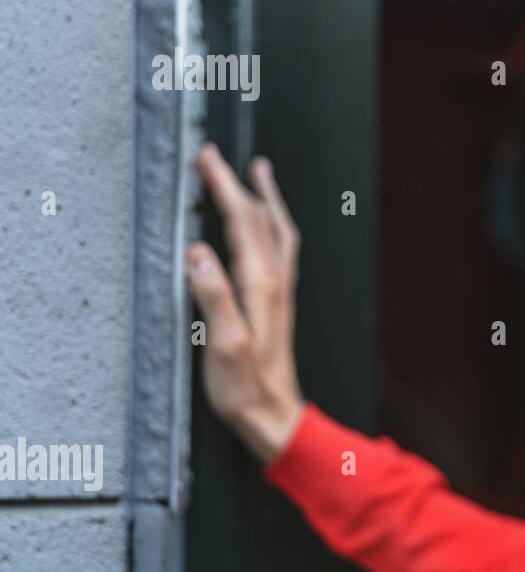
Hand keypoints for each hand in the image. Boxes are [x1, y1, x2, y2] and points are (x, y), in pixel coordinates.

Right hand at [186, 142, 304, 463]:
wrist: (275, 415)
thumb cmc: (245, 386)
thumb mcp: (223, 344)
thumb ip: (213, 296)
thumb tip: (197, 253)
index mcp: (261, 284)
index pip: (241, 222)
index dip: (223, 186)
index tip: (205, 158)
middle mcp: (276, 280)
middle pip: (259, 218)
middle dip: (236, 183)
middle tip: (213, 156)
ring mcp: (281, 289)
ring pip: (277, 230)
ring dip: (265, 198)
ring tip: (258, 172)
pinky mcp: (279, 301)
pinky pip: (280, 247)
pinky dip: (272, 224)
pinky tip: (267, 225)